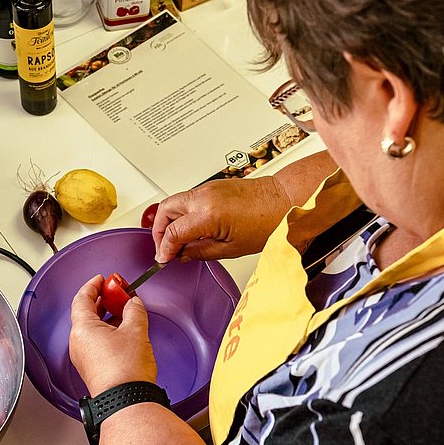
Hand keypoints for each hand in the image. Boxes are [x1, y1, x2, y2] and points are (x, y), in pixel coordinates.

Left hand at [68, 275, 156, 395]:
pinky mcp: (92, 368)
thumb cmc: (126, 370)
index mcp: (82, 328)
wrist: (126, 401)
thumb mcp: (136, 330)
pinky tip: (124, 331)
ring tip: (125, 311)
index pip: (82, 298)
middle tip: (117, 292)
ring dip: (106, 317)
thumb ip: (134, 310)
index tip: (102, 279)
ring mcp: (83, 357)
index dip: (93, 285)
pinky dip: (107, 332)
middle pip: (85, 313)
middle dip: (102, 300)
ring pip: (92, 329)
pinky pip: (96, 342)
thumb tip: (133, 303)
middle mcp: (78, 342)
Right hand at [151, 176, 290, 262]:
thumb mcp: (231, 248)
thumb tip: (183, 254)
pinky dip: (182, 213)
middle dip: (159, 230)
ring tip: (177, 239)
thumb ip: (201, 251)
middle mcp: (204, 197)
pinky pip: (187, 198)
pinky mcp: (212, 186)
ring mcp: (207, 188)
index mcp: (208, 214)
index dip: (164, 248)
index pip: (172, 232)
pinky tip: (190, 227)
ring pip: (174, 202)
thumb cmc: (267, 222)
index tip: (164, 258)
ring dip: (169, 220)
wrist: (284, 200)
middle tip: (165, 247)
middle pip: (164, 210)